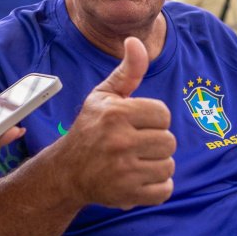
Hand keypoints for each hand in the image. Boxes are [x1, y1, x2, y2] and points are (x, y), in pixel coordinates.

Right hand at [59, 37, 175, 209]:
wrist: (67, 171)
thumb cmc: (90, 128)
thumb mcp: (104, 96)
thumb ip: (127, 71)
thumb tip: (135, 40)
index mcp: (116, 114)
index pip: (163, 114)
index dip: (153, 119)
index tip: (136, 124)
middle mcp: (119, 141)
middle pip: (169, 141)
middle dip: (156, 143)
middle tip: (135, 145)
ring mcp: (123, 170)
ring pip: (168, 166)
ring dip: (157, 165)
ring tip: (136, 162)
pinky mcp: (128, 194)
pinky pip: (165, 190)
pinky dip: (157, 187)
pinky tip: (140, 179)